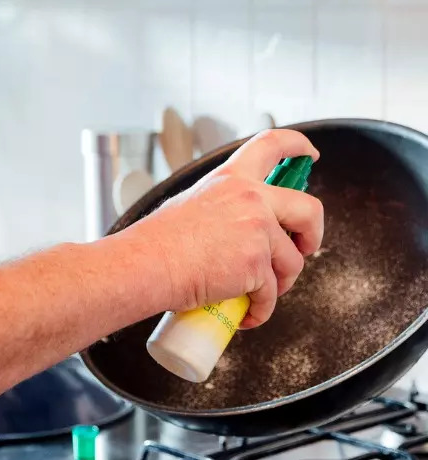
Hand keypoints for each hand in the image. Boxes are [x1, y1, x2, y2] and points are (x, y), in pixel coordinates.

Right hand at [126, 130, 323, 328]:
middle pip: (309, 210)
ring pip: (292, 262)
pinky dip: (261, 310)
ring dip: (280, 283)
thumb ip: (221, 207)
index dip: (298, 145)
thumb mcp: (192, 203)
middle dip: (312, 234)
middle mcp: (251, 199)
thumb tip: (231, 232)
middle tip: (302, 248)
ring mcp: (258, 231)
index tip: (307, 155)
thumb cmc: (157, 241)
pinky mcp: (257, 265)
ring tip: (256, 295)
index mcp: (232, 178)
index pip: (272, 145)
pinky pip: (272, 294)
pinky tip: (245, 314)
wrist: (147, 264)